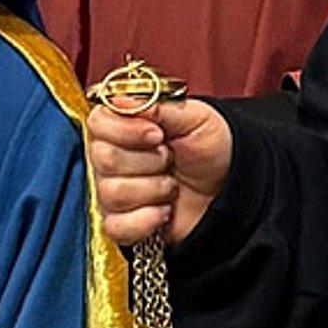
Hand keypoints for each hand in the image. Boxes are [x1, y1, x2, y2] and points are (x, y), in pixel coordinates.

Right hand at [89, 97, 233, 245]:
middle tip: (170, 157)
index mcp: (125, 124)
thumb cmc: (211, 148)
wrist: (230, 188)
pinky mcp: (122, 223)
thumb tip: (122, 100)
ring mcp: (115, 191)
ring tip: (172, 185)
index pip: (97, 122)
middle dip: (148, 160)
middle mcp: (113, 157)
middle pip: (104, 159)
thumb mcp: (194, 117)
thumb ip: (159, 106)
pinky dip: (146, 220)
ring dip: (153, 189)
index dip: (127, 130)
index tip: (158, 135)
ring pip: (112, 193)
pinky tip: (164, 211)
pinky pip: (116, 226)